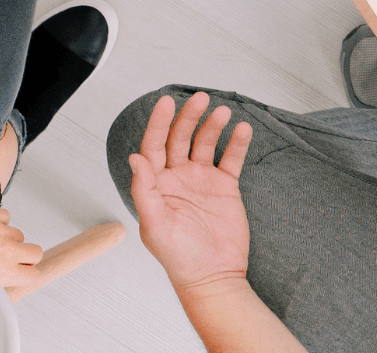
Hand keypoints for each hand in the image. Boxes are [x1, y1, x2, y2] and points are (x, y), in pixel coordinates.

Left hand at [0, 208, 43, 289]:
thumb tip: (3, 270)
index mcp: (3, 274)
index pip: (34, 274)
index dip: (28, 273)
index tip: (23, 271)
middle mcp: (7, 252)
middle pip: (36, 252)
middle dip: (26, 256)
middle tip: (11, 257)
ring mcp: (1, 231)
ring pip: (19, 234)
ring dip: (8, 238)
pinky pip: (6, 216)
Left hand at [126, 92, 254, 290]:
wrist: (214, 276)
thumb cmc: (179, 258)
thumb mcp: (155, 226)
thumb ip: (144, 191)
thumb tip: (134, 157)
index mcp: (157, 185)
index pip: (154, 146)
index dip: (159, 124)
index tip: (167, 102)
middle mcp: (178, 178)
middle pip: (180, 139)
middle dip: (189, 117)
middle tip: (200, 99)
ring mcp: (202, 181)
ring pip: (206, 143)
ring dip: (213, 126)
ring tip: (223, 113)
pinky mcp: (225, 187)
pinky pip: (231, 159)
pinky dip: (237, 143)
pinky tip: (242, 129)